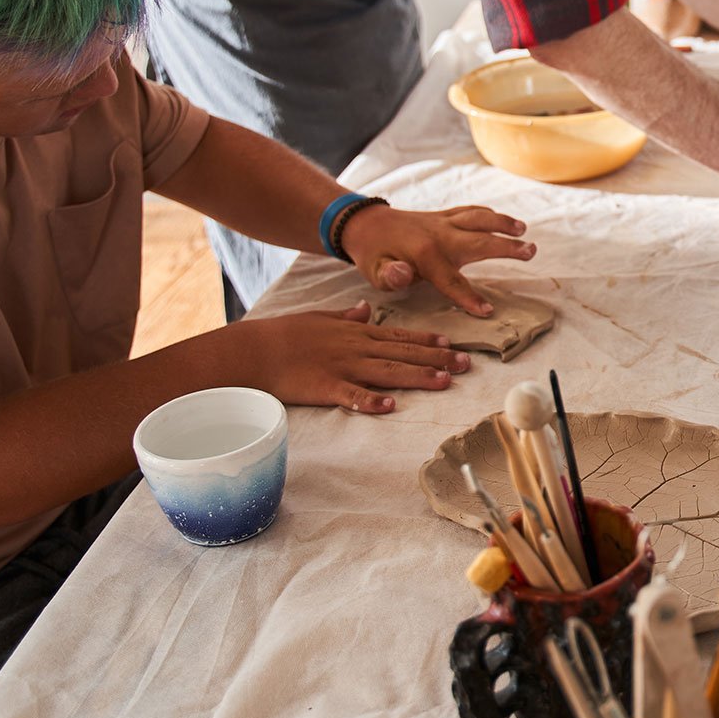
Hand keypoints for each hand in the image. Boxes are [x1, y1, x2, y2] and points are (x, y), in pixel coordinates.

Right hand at [234, 302, 472, 413]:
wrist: (253, 349)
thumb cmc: (284, 334)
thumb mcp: (319, 316)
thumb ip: (346, 315)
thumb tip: (365, 309)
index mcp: (355, 332)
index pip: (399, 335)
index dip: (427, 340)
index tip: (452, 344)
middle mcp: (355, 347)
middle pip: (403, 353)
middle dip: (436, 359)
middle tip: (466, 366)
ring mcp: (342, 366)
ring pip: (387, 372)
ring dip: (417, 377)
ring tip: (444, 382)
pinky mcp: (324, 387)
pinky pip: (351, 396)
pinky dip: (371, 401)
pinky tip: (391, 407)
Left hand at [339, 204, 534, 316]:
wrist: (363, 223)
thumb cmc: (371, 255)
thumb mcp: (373, 272)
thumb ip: (390, 276)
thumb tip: (403, 273)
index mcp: (425, 254)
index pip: (453, 281)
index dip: (470, 298)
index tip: (488, 311)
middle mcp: (439, 234)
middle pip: (479, 241)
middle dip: (506, 247)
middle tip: (530, 251)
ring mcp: (443, 222)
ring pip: (479, 219)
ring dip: (503, 223)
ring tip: (524, 230)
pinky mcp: (443, 215)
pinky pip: (470, 211)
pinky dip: (488, 214)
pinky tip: (502, 220)